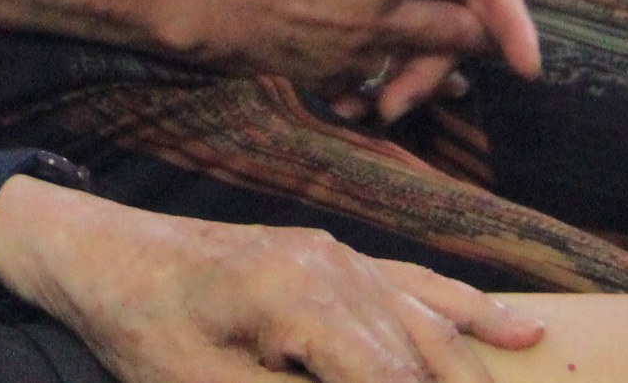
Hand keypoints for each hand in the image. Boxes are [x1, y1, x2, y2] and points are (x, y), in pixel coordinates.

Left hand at [0, 179, 544, 382]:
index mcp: (303, 300)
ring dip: (468, 381)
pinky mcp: (335, 259)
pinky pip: (415, 288)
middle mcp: (336, 267)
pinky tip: (521, 335)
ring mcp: (340, 257)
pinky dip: (467, 313)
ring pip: (429, 329)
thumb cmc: (147, 333)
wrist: (105, 257)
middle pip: (424, 362)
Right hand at [161, 0, 522, 100]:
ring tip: (457, 77)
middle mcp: (384, 16)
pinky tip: (381, 90)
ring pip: (418, 64)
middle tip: (498, 25)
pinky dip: (381, 87)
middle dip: (484, 26)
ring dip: (440, 68)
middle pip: (456, 27)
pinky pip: (368, 85)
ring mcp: (359, 53)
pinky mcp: (330, 78)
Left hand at [331, 0, 544, 123]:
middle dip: (426, 76)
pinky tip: (338, 98)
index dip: (514, 31)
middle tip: (394, 103)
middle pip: (448, 42)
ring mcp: (418, 7)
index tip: (528, 64)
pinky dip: (360, 75)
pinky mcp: (384, 13)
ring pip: (412, 57)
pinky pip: (378, 53)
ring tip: (355, 107)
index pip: (498, 0)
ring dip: (388, 83)